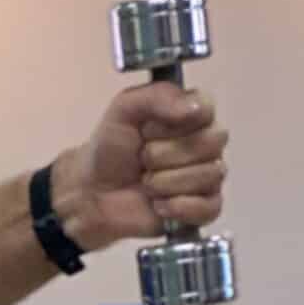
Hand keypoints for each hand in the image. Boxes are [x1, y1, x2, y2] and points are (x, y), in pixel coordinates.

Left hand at [53, 84, 229, 251]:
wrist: (92, 192)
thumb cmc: (110, 149)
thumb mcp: (125, 108)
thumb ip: (158, 96)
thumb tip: (195, 107)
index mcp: (192, 114)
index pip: (207, 111)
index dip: (172, 125)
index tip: (146, 131)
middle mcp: (205, 143)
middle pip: (211, 143)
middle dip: (165, 155)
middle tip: (143, 160)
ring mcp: (207, 176)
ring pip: (209, 175)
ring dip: (166, 182)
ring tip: (145, 182)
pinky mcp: (203, 208)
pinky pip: (210, 207)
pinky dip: (179, 207)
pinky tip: (158, 205)